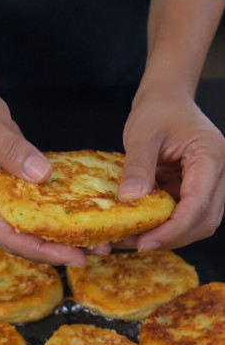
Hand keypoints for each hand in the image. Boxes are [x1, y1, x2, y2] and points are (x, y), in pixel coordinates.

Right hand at [0, 83, 104, 266]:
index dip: (39, 248)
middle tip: (94, 250)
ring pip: (29, 227)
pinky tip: (82, 215)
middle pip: (20, 238)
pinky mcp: (12, 190)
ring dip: (61, 235)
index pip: (5, 233)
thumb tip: (41, 174)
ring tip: (96, 239)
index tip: (70, 254)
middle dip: (56, 248)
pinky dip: (57, 214)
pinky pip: (35, 209)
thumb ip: (12, 151)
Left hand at [117, 88, 224, 249]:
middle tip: (135, 245)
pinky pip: (186, 215)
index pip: (199, 202)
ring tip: (133, 238)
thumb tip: (130, 200)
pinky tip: (140, 227)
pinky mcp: (195, 189)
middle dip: (172, 237)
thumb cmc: (157, 111)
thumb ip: (137, 167)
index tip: (145, 242)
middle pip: (205, 219)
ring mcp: (210, 182)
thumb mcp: (142, 135)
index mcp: (210, 156)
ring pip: (199, 222)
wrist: (166, 100)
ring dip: (169, 235)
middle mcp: (219, 173)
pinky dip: (165, 225)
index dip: (174, 228)